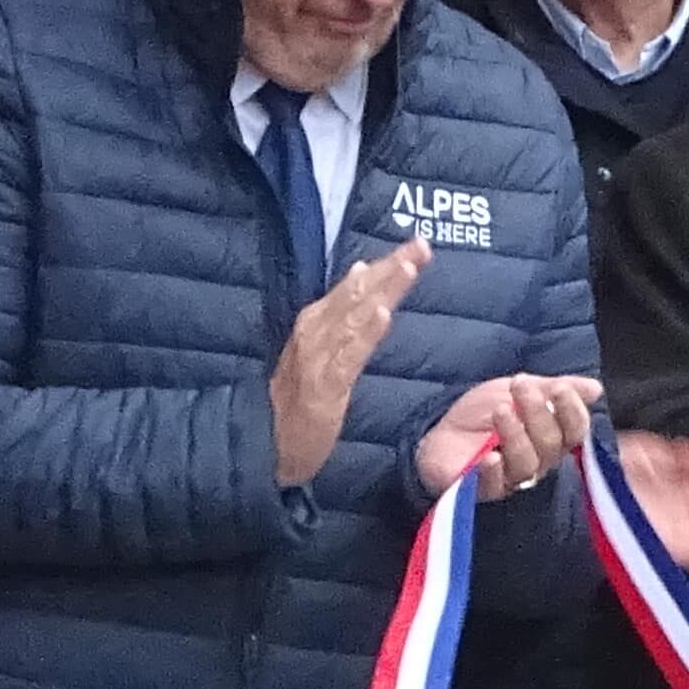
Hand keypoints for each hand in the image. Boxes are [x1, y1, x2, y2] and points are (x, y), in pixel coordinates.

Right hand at [271, 241, 429, 486]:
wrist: (267, 443)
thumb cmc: (297, 398)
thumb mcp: (320, 348)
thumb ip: (342, 311)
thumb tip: (364, 269)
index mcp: (316, 321)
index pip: (355, 285)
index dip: (386, 264)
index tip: (419, 244)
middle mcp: (314, 331)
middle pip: (357, 293)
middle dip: (391, 268)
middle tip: (421, 246)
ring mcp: (318, 356)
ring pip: (355, 316)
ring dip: (381, 291)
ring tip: (407, 269)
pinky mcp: (324, 385)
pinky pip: (348, 354)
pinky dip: (366, 332)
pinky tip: (383, 315)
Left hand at [411, 367, 595, 504]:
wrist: (439, 431)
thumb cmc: (483, 414)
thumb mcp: (520, 390)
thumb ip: (554, 388)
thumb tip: (595, 389)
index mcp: (550, 438)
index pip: (574, 432)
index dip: (572, 412)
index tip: (560, 388)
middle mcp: (537, 462)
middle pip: (551, 445)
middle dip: (539, 413)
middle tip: (519, 386)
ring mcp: (510, 479)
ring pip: (528, 465)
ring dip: (516, 435)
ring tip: (500, 410)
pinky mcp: (481, 490)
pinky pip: (496, 487)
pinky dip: (494, 471)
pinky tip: (490, 456)